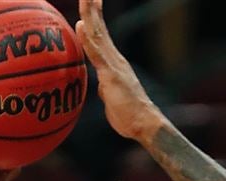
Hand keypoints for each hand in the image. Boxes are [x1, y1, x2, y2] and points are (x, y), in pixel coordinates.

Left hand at [77, 0, 164, 141]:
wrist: (144, 124)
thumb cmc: (129, 116)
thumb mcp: (112, 98)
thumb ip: (105, 87)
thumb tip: (101, 86)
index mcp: (113, 63)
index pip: (101, 35)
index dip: (95, 18)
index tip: (92, 1)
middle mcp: (115, 59)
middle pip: (100, 29)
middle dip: (93, 9)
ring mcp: (114, 65)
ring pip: (98, 35)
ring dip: (90, 15)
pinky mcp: (112, 74)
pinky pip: (97, 53)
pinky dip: (88, 38)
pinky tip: (81, 25)